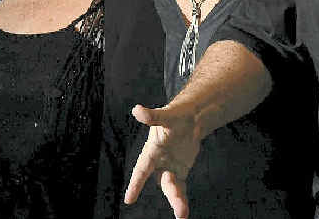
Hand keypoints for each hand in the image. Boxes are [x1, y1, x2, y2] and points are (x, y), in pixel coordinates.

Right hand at [125, 103, 202, 218]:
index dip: (136, 184)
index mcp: (151, 152)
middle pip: (161, 181)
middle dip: (170, 192)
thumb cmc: (174, 116)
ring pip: (171, 188)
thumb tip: (136, 109)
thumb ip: (152, 116)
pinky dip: (181, 200)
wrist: (189, 120)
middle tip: (178, 204)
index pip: (142, 169)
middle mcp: (157, 164)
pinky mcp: (178, 174)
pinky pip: (179, 190)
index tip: (129, 199)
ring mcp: (168, 170)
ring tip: (182, 213)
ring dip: (176, 200)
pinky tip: (183, 212)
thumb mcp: (166, 115)